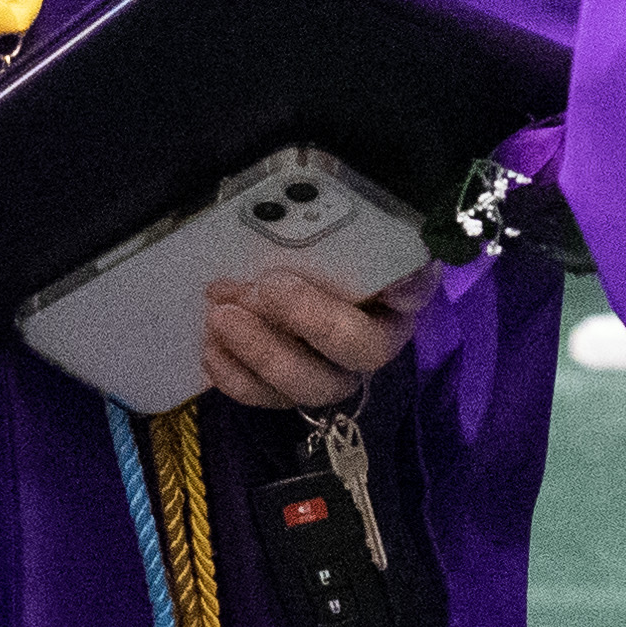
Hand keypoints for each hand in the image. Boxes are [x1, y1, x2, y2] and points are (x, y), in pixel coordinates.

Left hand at [200, 262, 438, 412]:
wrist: (280, 265)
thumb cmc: (321, 246)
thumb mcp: (348, 231)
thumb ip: (377, 245)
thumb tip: (401, 283)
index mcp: (395, 296)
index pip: (414, 294)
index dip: (405, 292)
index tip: (389, 282)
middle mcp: (369, 344)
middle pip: (355, 351)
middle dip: (307, 320)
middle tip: (265, 285)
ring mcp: (327, 372)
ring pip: (307, 383)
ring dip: (262, 350)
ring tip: (221, 316)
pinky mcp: (285, 387)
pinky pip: (265, 395)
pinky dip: (234, 375)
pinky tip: (210, 347)